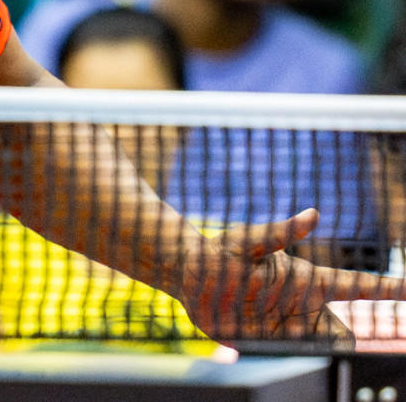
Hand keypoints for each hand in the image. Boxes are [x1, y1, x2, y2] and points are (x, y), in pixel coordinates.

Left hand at [177, 208, 404, 345]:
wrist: (187, 277)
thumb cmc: (219, 252)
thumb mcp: (246, 241)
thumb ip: (280, 232)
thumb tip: (313, 214)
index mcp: (307, 280)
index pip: (356, 286)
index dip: (389, 289)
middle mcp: (303, 306)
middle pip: (343, 333)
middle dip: (345, 344)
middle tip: (328, 343)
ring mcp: (288, 327)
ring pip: (321, 350)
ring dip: (313, 352)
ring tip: (283, 338)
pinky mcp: (268, 343)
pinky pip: (291, 357)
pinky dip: (291, 358)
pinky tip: (272, 349)